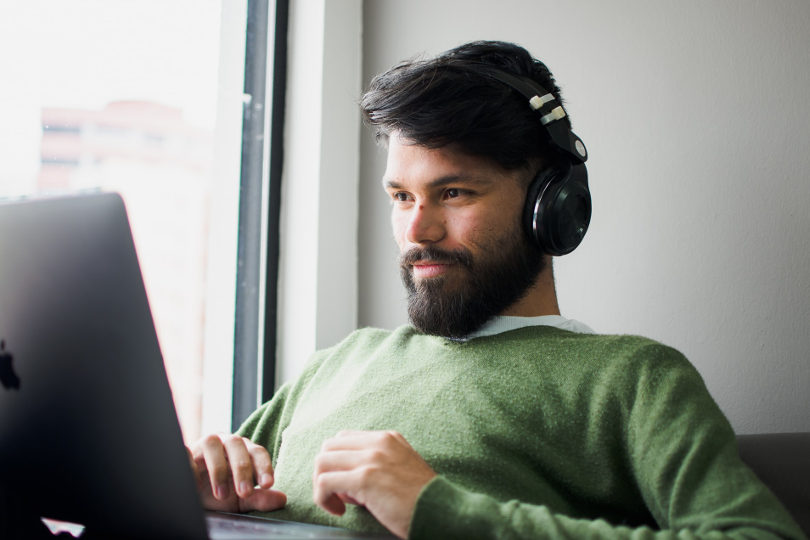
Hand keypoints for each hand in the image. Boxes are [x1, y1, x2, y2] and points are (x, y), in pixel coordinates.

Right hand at [188, 433, 286, 512]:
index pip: (257, 452)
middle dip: (242, 469)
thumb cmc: (220, 492)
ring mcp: (204, 444)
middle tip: (244, 493)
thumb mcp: (240, 500)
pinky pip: (187, 453)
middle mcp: (226, 443)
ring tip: (221, 495)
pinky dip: (192, 466)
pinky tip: (196, 484)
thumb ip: (260, 498)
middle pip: (237, 445)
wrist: (192, 493)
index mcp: (244, 451)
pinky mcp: (185, 451)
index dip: (264, 467)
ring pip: (213, 443)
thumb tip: (282, 499)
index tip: (267, 485)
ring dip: (219, 469)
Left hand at [312, 430, 436, 538]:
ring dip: (322, 486)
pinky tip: (339, 511)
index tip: (347, 485)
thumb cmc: (421, 498)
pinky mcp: (364, 479)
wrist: (441, 511)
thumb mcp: (402, 467)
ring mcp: (371, 459)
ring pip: (321, 462)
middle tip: (339, 495)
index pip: (344, 439)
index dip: (338, 463)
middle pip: (329, 447)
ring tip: (339, 504)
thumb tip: (346, 483)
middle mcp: (378, 443)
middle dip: (326, 472)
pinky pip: (324, 482)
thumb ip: (377, 464)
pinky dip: (323, 498)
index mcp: (387, 438)